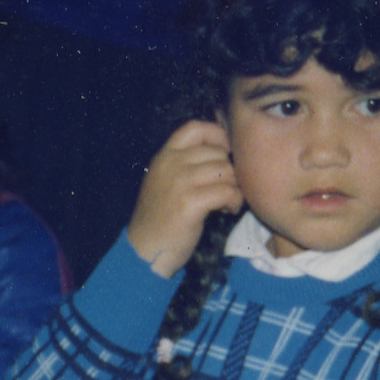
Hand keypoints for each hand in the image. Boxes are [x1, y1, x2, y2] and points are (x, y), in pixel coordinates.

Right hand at [126, 120, 243, 277]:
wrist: (144, 252)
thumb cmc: (159, 219)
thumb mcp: (165, 182)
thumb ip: (185, 163)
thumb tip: (223, 151)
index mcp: (163, 156)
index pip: (195, 127)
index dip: (217, 135)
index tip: (223, 154)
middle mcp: (170, 164)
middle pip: (218, 152)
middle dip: (229, 170)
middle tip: (226, 189)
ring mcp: (179, 182)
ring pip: (226, 170)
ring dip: (234, 187)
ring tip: (227, 202)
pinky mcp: (190, 202)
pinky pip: (228, 191)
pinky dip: (235, 201)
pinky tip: (227, 210)